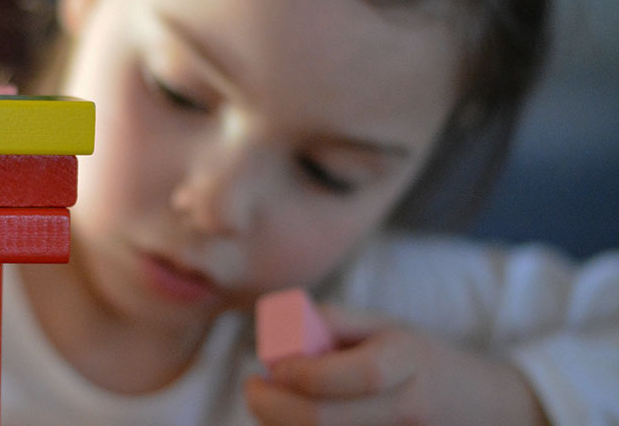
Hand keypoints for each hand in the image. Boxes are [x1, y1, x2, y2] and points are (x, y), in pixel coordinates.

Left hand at [245, 305, 549, 424]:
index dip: (304, 372)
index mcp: (408, 363)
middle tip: (252, 388)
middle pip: (325, 423)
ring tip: (272, 406)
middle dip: (272, 407)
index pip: (356, 374)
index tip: (271, 366)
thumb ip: (332, 323)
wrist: (487, 412)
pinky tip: (292, 424)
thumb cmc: (421, 362)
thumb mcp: (386, 327)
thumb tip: (274, 331)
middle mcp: (407, 412)